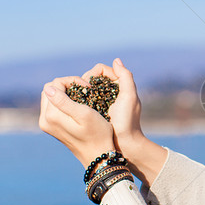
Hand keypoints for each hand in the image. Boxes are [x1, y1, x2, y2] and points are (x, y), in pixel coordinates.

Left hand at [39, 76, 115, 167]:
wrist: (98, 156)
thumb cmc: (97, 134)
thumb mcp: (84, 114)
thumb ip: (64, 101)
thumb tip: (49, 88)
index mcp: (51, 115)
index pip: (55, 85)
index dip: (72, 81)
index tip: (88, 87)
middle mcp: (44, 120)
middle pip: (50, 90)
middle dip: (67, 85)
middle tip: (85, 90)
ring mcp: (47, 125)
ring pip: (51, 97)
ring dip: (65, 93)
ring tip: (82, 97)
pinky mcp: (51, 127)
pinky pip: (53, 106)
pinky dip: (64, 101)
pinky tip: (77, 105)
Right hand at [80, 58, 167, 185]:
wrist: (125, 144)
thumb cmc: (128, 121)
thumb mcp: (130, 97)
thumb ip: (126, 77)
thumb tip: (116, 60)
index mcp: (120, 85)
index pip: (101, 70)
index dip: (92, 74)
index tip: (87, 85)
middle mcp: (110, 91)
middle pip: (91, 79)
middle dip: (83, 82)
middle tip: (80, 93)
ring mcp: (102, 101)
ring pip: (86, 89)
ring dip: (79, 91)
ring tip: (75, 99)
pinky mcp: (96, 112)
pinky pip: (84, 101)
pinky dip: (79, 101)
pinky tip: (74, 106)